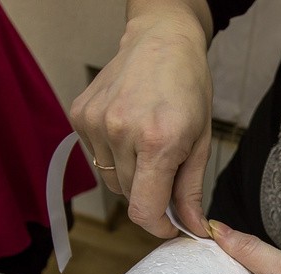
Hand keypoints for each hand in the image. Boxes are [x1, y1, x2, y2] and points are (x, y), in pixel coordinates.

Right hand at [70, 3, 212, 237]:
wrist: (160, 40)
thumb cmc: (188, 88)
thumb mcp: (200, 141)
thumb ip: (190, 190)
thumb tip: (192, 227)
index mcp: (157, 141)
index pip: (144, 210)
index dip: (157, 226)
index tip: (169, 225)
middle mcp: (120, 132)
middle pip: (130, 196)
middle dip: (150, 194)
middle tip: (167, 171)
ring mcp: (95, 123)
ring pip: (112, 179)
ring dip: (131, 176)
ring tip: (147, 145)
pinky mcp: (80, 115)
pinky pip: (96, 157)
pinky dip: (114, 155)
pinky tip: (128, 131)